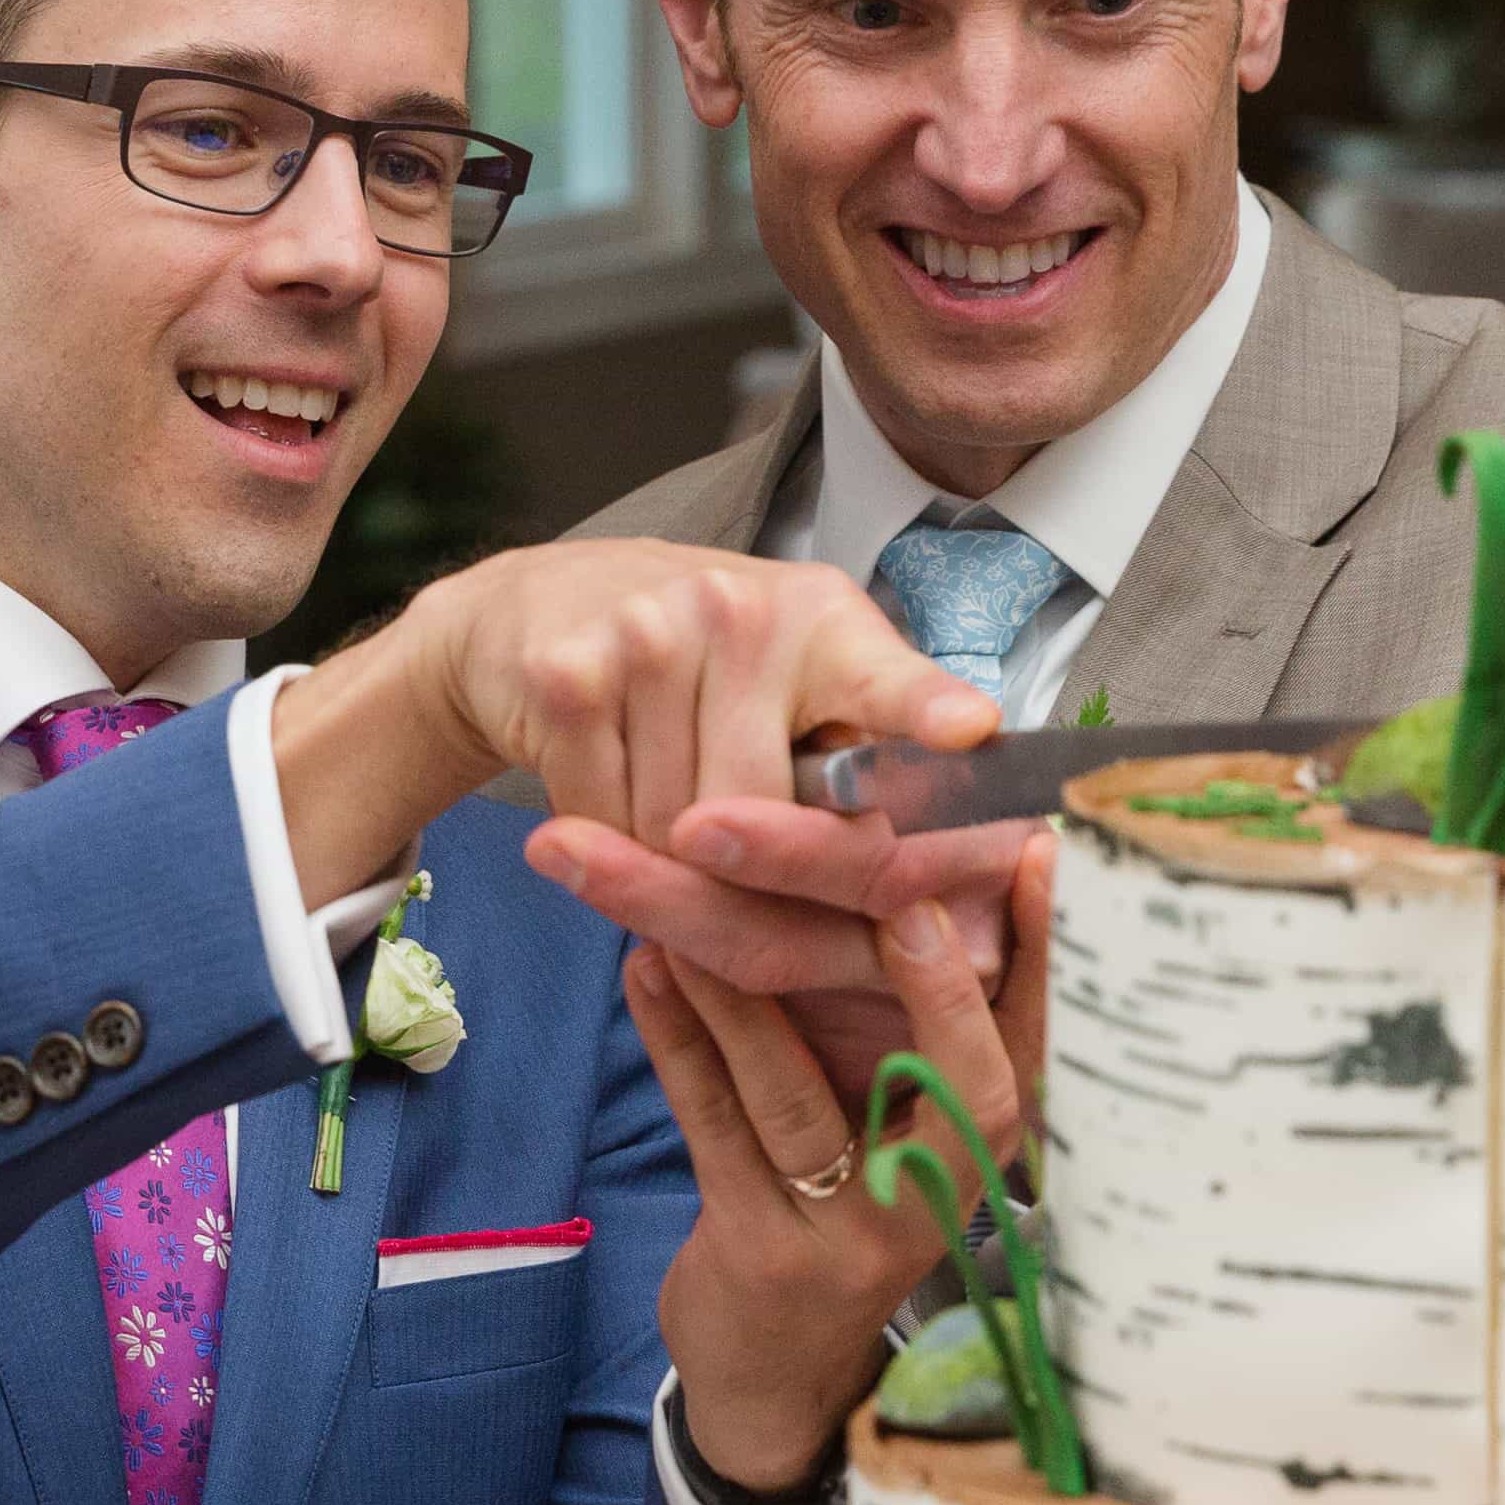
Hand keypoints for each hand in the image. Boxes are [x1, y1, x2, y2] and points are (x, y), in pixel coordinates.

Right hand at [274, 539, 990, 900]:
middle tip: (733, 865)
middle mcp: (741, 613)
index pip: (885, 680)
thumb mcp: (789, 681)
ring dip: (665, 861)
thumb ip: (855, 758)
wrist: (533, 610)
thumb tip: (927, 893)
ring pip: (677, 835)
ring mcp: (649, 636)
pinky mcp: (569, 676)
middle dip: (749, 876)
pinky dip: (599, 835)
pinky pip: (601, 822)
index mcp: (824, 622)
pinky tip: (598, 782)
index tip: (971, 731)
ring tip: (657, 803)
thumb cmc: (693, 665)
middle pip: (766, 821)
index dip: (927, 711)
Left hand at [629, 832, 1052, 1490]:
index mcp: (989, 1160)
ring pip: (804, 1099)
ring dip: (743, 997)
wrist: (772, 1376)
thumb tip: (910, 879)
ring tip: (693, 900)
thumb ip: (919, 1036)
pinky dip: (681, 1044)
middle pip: (963, 1088)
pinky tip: (648, 970)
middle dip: (931, 981)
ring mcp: (857, 1239)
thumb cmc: (838, 1215)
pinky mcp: (763, 1253)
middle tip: (889, 879)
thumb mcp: (902, 1139)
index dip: (1048, 961)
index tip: (1036, 856)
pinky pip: (720, 1129)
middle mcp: (945, 1205)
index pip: (1039, 1053)